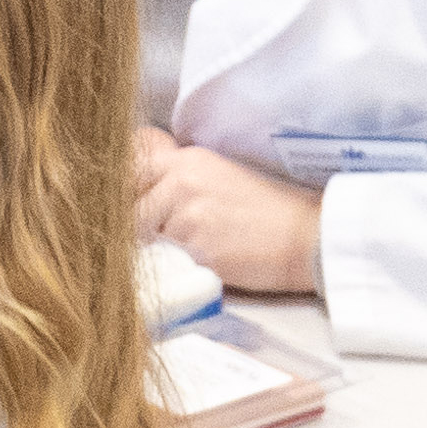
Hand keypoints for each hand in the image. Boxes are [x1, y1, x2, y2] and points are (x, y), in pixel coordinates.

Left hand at [130, 128, 327, 295]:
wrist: (305, 237)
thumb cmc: (265, 212)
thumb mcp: (217, 178)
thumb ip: (176, 181)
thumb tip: (134, 193)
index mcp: (187, 160)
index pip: (127, 170)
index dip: (121, 193)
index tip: (124, 208)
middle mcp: (182, 181)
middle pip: (126, 207)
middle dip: (134, 226)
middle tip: (156, 238)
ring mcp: (187, 215)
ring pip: (141, 237)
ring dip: (155, 249)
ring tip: (187, 250)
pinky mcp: (196, 248)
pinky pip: (164, 261)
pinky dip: (173, 267)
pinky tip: (198, 262)